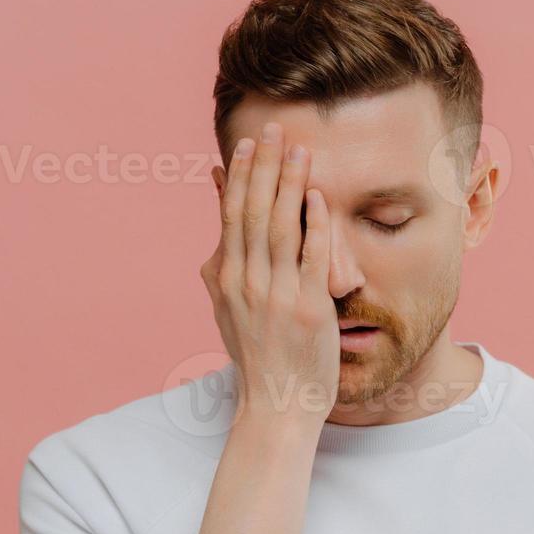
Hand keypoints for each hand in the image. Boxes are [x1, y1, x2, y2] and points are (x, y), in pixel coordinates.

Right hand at [202, 122, 338, 426]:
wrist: (276, 404)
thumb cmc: (258, 356)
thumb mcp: (228, 307)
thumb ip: (223, 263)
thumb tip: (215, 232)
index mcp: (226, 278)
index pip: (233, 215)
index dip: (241, 175)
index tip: (249, 143)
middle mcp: (246, 282)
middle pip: (254, 211)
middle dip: (265, 166)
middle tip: (275, 129)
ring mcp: (275, 294)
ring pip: (280, 227)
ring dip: (290, 184)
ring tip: (300, 150)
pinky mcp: (306, 308)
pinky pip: (310, 257)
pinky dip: (313, 224)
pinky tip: (319, 196)